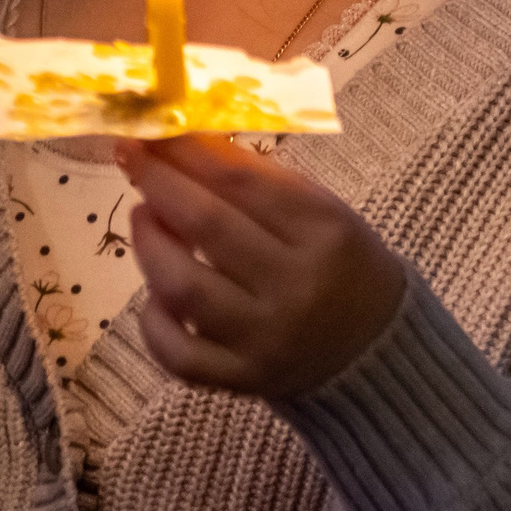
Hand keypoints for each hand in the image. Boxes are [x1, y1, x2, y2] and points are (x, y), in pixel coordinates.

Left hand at [115, 135, 407, 398]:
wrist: (378, 351)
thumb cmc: (343, 265)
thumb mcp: (323, 212)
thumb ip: (260, 181)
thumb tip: (185, 144)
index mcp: (325, 233)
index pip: (242, 181)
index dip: (187, 151)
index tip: (153, 131)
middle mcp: (296, 287)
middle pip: (208, 226)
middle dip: (158, 184)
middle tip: (132, 159)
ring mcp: (267, 339)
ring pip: (183, 287)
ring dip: (149, 243)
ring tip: (142, 216)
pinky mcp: (244, 379)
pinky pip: (178, 353)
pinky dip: (154, 319)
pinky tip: (155, 293)